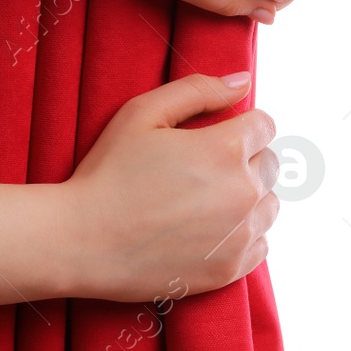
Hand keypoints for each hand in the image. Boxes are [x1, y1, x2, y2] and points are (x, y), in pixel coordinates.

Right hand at [59, 72, 280, 301]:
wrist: (80, 242)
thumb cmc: (107, 172)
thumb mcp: (143, 113)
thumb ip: (199, 90)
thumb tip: (244, 81)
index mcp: (226, 149)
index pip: (264, 126)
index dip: (241, 126)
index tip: (214, 137)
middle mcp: (243, 191)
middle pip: (270, 164)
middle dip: (245, 160)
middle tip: (201, 171)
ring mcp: (239, 234)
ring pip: (269, 204)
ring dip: (249, 198)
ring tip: (205, 201)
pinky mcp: (230, 268)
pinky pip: (261, 244)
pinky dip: (243, 235)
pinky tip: (210, 231)